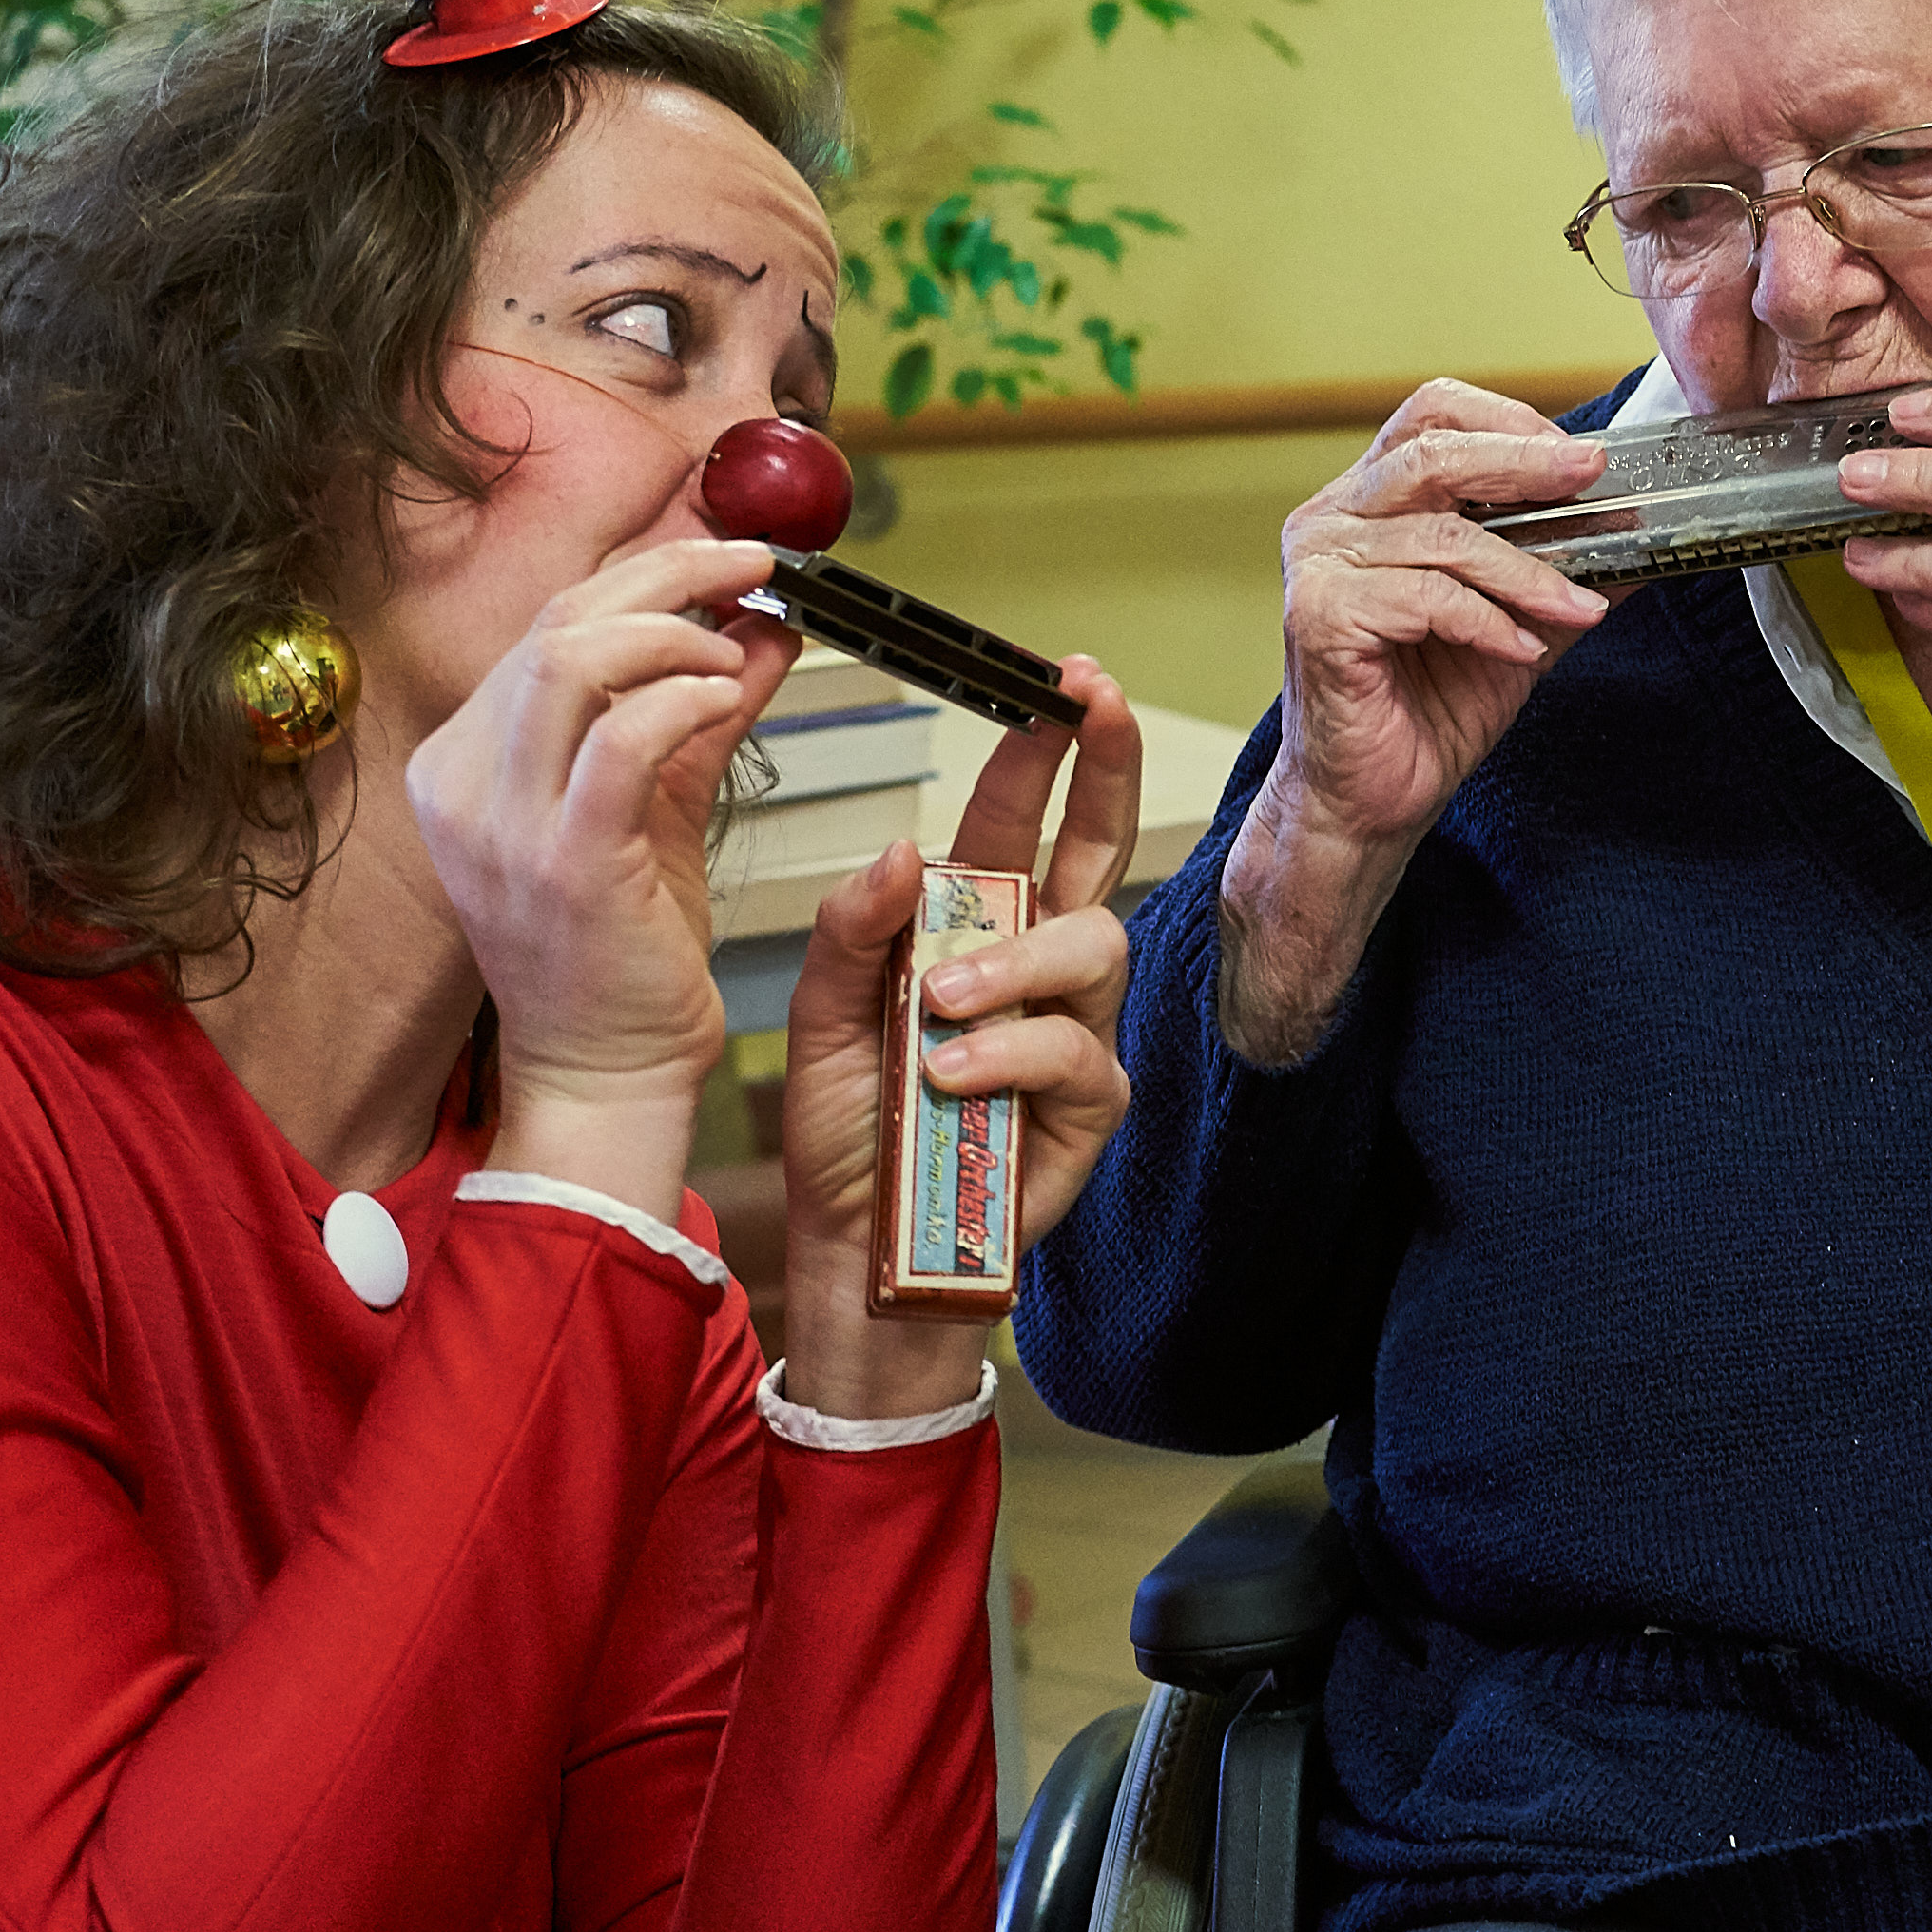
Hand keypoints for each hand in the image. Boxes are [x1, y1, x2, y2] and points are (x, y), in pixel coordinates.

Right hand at [400, 534, 789, 1213]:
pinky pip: (620, 740)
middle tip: (752, 565)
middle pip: (556, 624)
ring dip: (673, 632)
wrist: (603, 1071)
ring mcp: (502, 825)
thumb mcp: (657, 803)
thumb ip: (700, 712)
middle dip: (666, 575)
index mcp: (463, 762)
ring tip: (735, 650)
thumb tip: (762, 628)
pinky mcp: (562, 863)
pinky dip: (682, 698)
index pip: (544, 627)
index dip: (642, 576)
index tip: (726, 561)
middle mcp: (462, 783)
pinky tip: (729, 697)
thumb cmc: (621, 948)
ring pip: (570, 661)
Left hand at [779, 659, 1144, 1420]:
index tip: (1057, 680)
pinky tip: (953, 1073)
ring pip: (1088, 946)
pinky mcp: (1089, 1105)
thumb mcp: (825, 1016)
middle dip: (1106, 767)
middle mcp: (1038, 968)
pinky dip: (1008, 1053)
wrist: (862, 1252)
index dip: (1050, 748)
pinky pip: (1074, 1050)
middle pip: (1101, 847)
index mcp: (977, 929)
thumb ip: (855, 930)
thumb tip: (902, 846)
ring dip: (1011, 963)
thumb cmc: (853, 1132)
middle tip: (1093, 707)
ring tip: (940, 1005)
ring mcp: (1073, 1032)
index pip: (1026, 819)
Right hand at [1226, 382, 1614, 1060]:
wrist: (1375, 802)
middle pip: (1432, 449)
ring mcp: (1319, 562)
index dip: (1509, 422)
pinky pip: (1424, 596)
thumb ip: (1568, 571)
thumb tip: (1645, 534)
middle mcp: (1333, 517)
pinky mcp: (1317, 614)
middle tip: (1593, 476)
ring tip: (1577, 607)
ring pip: (1443, 534)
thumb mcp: (1520, 623)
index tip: (1584, 455)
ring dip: (1526, 572)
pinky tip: (1522, 647)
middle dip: (1524, 461)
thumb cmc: (1430, 708)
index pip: (1432, 415)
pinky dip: (1487, 619)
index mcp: (1372, 501)